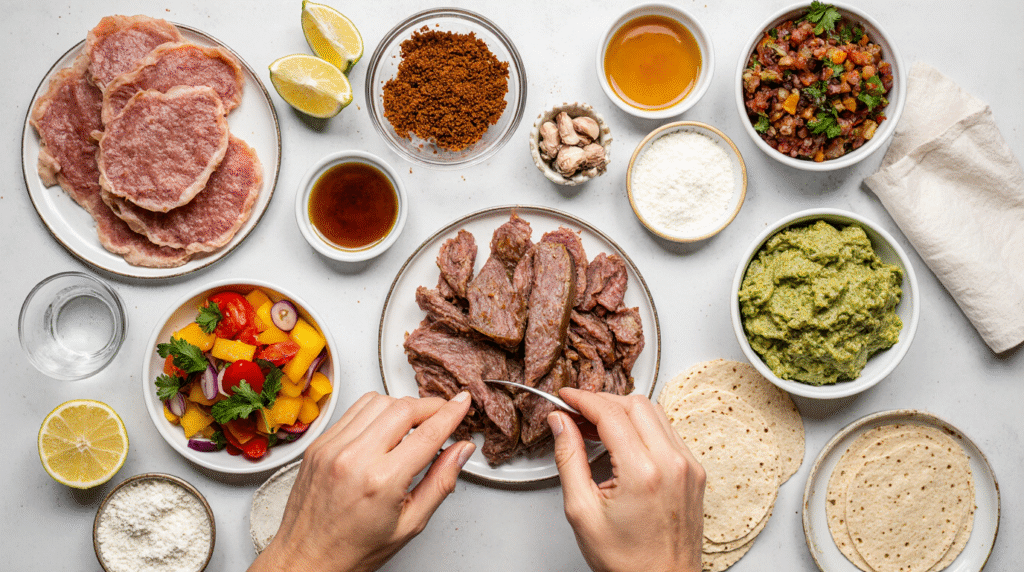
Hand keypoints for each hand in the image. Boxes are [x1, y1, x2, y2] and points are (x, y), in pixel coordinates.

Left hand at [249, 391, 473, 571]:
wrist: (307, 558)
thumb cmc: (354, 549)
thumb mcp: (410, 524)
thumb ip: (441, 482)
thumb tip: (461, 451)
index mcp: (381, 482)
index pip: (427, 434)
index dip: (451, 414)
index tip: (462, 403)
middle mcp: (354, 458)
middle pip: (403, 408)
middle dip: (430, 405)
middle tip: (444, 412)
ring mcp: (332, 447)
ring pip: (378, 401)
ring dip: (403, 405)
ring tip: (415, 421)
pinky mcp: (319, 443)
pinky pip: (353, 409)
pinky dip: (376, 410)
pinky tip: (385, 425)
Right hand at [549, 388, 704, 571]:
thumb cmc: (627, 560)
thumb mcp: (582, 511)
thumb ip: (569, 458)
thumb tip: (560, 423)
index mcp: (643, 473)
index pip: (610, 413)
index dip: (583, 399)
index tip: (565, 397)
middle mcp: (672, 463)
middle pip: (635, 404)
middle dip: (602, 401)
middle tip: (577, 413)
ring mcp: (689, 466)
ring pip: (655, 412)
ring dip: (624, 410)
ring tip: (597, 426)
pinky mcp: (695, 471)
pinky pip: (668, 431)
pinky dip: (643, 426)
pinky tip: (623, 440)